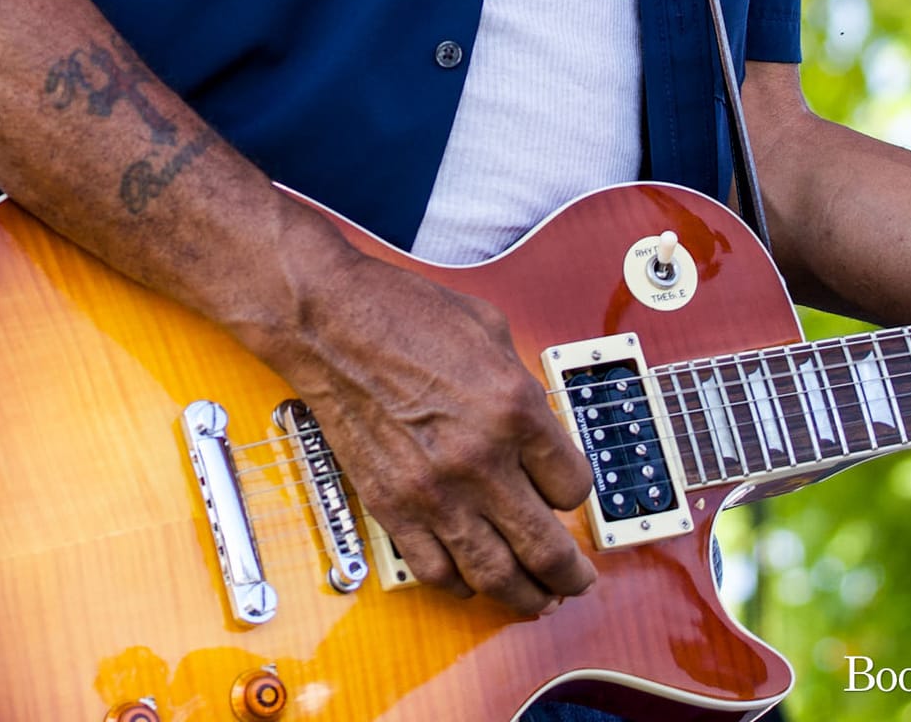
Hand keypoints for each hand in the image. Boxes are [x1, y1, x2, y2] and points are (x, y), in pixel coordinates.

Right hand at [267, 251, 598, 616]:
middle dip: (570, 574)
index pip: (573, 487)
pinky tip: (471, 579)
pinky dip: (461, 585)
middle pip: (545, 548)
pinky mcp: (392, 507)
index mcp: (514, 408)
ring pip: (495, 575)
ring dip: (525, 596)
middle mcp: (480, 458)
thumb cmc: (405, 313)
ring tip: (538, 598)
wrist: (332, 322)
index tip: (566, 492)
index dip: (575, 494)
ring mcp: (434, 490)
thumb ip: (522, 385)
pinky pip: (436, 571)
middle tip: (578, 580)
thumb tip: (541, 429)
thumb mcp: (491, 329)